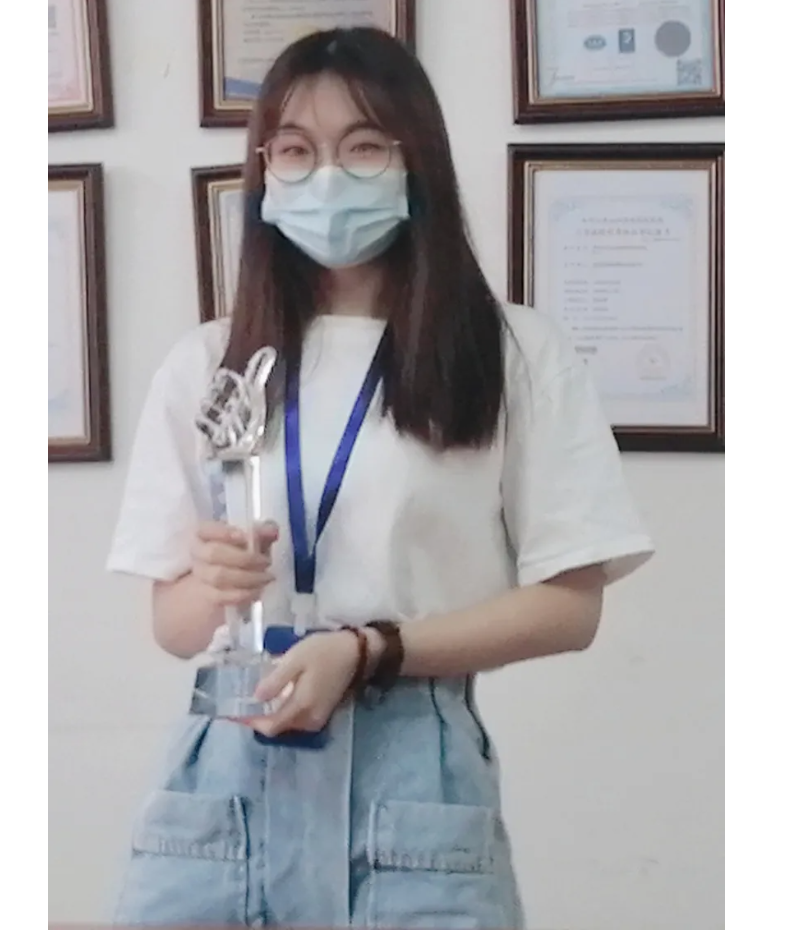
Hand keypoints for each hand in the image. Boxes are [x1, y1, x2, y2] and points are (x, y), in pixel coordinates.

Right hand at [191, 520, 278, 608]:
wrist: (230, 582)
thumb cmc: (243, 555)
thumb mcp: (254, 542)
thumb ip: (263, 533)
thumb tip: (272, 529)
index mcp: (205, 534)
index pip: (206, 529)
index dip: (222, 532)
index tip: (243, 536)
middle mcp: (199, 553)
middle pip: (213, 553)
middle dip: (243, 558)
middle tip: (266, 561)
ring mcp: (201, 575)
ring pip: (218, 576)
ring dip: (247, 577)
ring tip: (266, 577)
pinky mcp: (208, 595)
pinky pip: (222, 596)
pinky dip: (242, 594)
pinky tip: (258, 590)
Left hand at [243, 630, 362, 736]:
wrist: (356, 652)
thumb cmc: (324, 651)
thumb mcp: (296, 659)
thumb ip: (275, 680)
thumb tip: (255, 698)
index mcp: (302, 707)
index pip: (270, 726)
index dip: (250, 722)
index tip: (233, 712)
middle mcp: (309, 720)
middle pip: (277, 728)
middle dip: (258, 718)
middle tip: (241, 702)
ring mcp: (318, 719)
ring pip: (287, 725)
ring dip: (271, 715)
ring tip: (255, 698)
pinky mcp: (322, 713)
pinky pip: (297, 719)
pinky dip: (283, 711)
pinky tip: (276, 696)